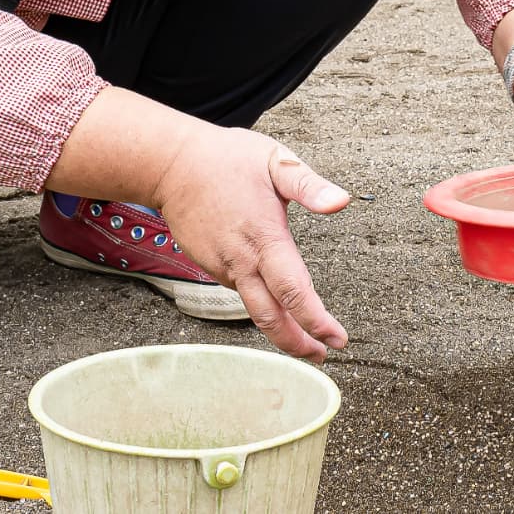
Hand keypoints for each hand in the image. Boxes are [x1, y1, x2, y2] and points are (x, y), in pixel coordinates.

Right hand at [151, 125, 349, 361]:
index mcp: (265, 237)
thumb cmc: (225, 158)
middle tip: (322, 355)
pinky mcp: (210, 265)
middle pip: (270, 319)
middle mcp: (242, 260)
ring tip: (303, 335)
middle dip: (298, 344)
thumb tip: (341, 201)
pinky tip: (273, 299)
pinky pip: (239, 290)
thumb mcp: (274, 160)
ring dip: (280, 328)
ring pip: (254, 308)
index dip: (316, 322)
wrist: (171, 164)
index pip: (294, 292)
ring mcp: (222, 266)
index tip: (337, 339)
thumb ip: (309, 185)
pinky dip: (259, 303)